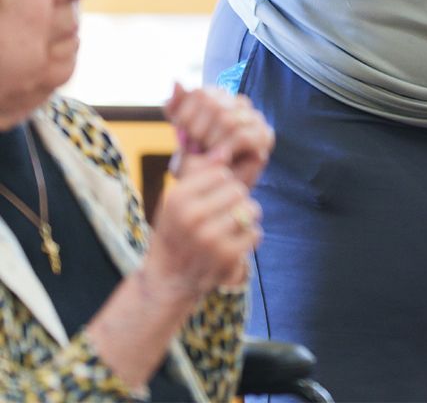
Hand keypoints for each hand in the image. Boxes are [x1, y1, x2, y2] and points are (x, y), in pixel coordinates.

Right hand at [143, 157, 258, 296]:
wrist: (167, 280)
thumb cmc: (176, 233)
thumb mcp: (176, 201)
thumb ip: (199, 175)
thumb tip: (224, 150)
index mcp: (177, 198)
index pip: (221, 173)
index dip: (221, 185)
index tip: (210, 200)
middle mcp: (191, 216)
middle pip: (239, 190)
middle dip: (236, 201)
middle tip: (222, 216)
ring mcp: (209, 237)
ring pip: (251, 210)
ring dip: (245, 219)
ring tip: (228, 229)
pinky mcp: (226, 255)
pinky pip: (255, 233)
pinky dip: (249, 238)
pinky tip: (232, 245)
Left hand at [164, 84, 273, 190]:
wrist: (213, 189)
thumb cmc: (195, 162)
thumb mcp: (179, 133)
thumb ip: (176, 107)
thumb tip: (177, 81)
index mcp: (218, 97)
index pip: (201, 93)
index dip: (186, 116)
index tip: (182, 135)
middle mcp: (237, 102)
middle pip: (215, 105)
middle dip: (198, 131)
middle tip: (195, 149)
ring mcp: (254, 117)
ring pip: (229, 120)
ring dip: (212, 142)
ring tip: (207, 155)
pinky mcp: (265, 135)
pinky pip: (243, 135)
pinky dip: (227, 149)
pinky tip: (220, 158)